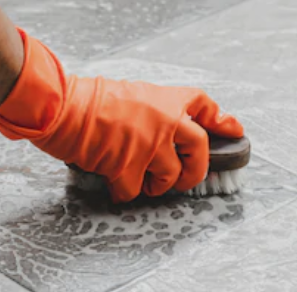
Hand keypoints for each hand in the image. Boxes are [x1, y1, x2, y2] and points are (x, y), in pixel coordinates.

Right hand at [0, 28, 242, 202]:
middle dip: (196, 170)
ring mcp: (149, 145)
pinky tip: (114, 187)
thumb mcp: (125, 93)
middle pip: (199, 149)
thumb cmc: (86, 98)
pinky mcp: (129, 167)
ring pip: (169, 177)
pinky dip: (124, 192)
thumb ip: (147, 110)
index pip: (202, 104)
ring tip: (144, 184)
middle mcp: (164, 121)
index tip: (233, 129)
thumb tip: (155, 129)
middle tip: (185, 180)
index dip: (220, 118)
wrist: (63, 107)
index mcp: (163, 99)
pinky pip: (134, 190)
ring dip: (158, 186)